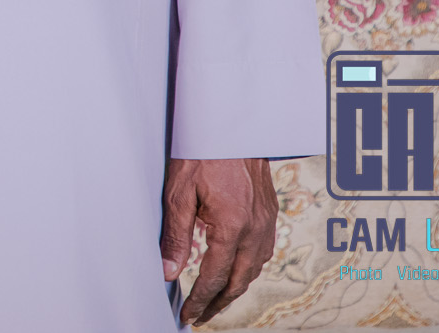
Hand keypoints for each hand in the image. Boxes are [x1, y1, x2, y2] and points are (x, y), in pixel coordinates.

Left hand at [161, 157, 277, 326]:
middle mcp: (255, 229)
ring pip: (253, 269)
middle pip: (238, 281)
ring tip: (215, 299)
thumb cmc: (202, 151)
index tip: (188, 314)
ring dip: (234, 288)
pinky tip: (236, 269)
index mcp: (232, 226)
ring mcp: (266, 222)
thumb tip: (168, 271)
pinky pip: (262, 252)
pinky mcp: (270, 213)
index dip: (199, 300)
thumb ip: (175, 235)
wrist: (232, 125)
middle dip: (218, 302)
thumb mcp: (179, 192)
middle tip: (199, 315)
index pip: (213, 277)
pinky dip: (248, 268)